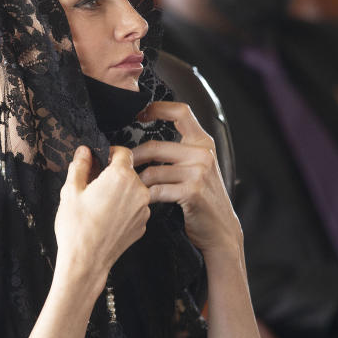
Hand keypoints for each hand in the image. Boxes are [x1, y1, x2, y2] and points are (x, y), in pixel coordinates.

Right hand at [54, 145, 149, 288]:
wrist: (85, 263)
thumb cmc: (76, 228)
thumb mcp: (70, 191)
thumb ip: (79, 166)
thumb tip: (84, 151)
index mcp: (121, 177)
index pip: (122, 152)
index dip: (108, 153)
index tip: (98, 161)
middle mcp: (138, 191)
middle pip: (128, 172)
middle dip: (111, 175)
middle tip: (91, 186)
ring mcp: (143, 210)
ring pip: (131, 190)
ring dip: (118, 192)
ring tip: (97, 205)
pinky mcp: (142, 225)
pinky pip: (133, 208)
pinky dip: (122, 208)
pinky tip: (105, 218)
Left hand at [130, 101, 240, 254]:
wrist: (220, 229)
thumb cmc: (203, 199)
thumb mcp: (199, 168)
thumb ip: (180, 152)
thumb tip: (146, 146)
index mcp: (203, 142)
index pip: (181, 112)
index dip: (158, 108)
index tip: (140, 113)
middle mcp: (202, 153)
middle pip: (154, 146)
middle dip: (132, 157)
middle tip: (118, 164)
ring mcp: (198, 172)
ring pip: (151, 171)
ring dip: (136, 181)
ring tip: (128, 187)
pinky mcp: (192, 191)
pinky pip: (156, 190)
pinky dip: (144, 197)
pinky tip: (141, 201)